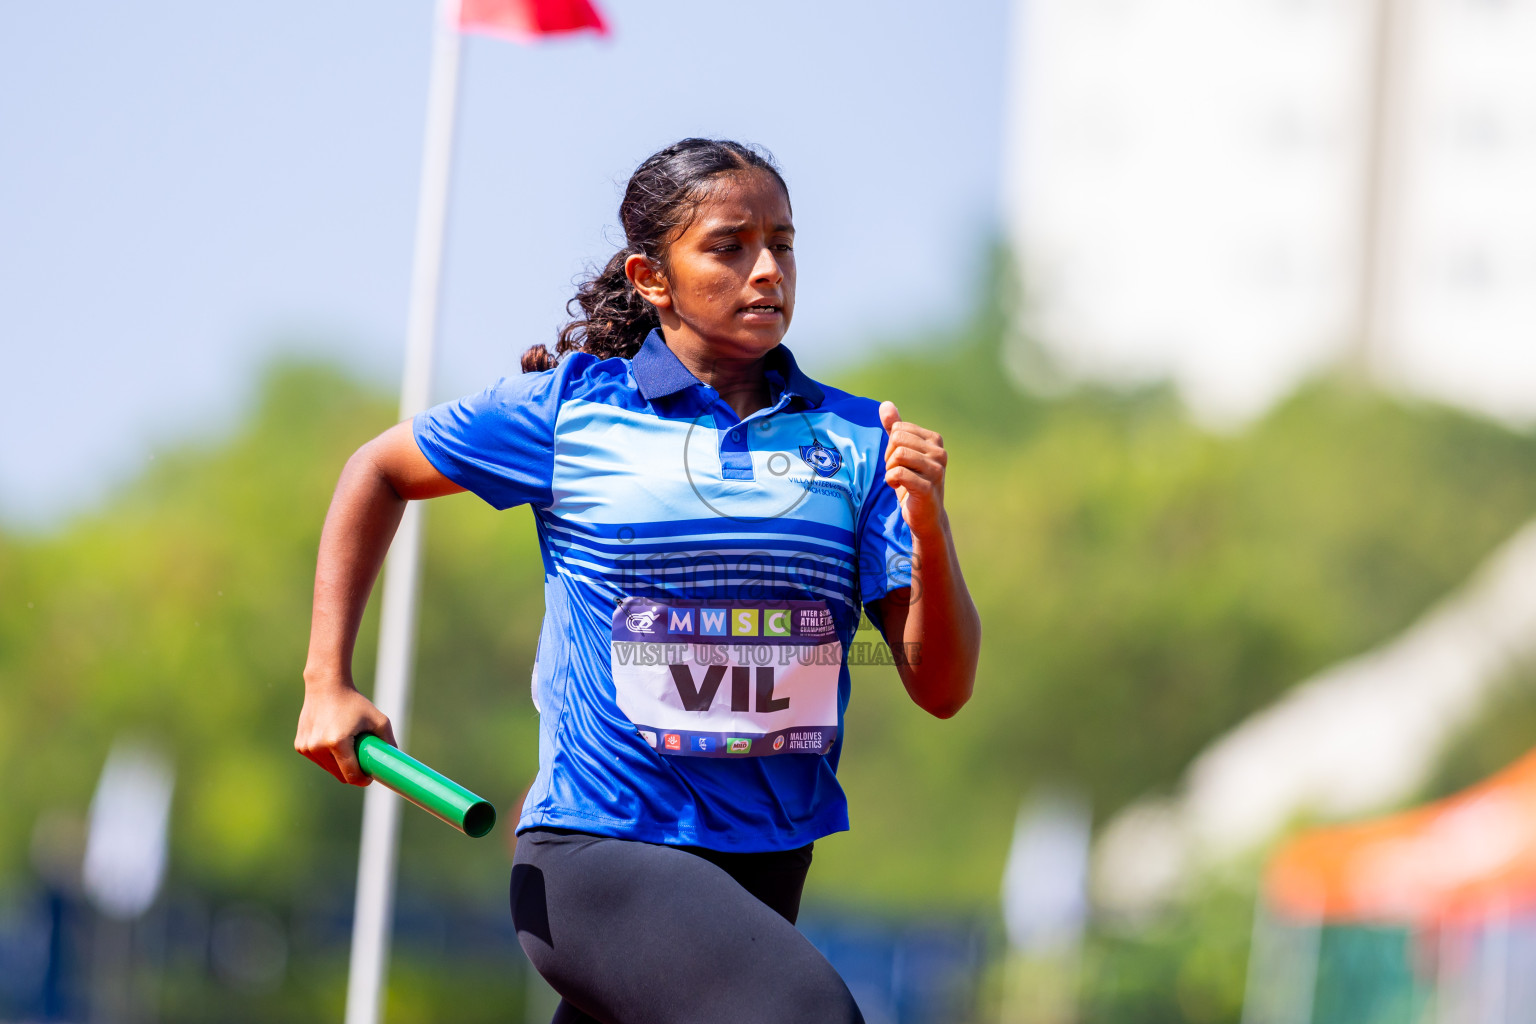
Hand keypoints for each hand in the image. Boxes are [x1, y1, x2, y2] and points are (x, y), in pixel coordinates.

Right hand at [294, 681, 395, 785]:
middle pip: (339, 775)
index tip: (370, 776)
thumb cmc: (354, 702)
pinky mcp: (300, 746)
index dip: (362, 780)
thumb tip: (396, 759)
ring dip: (340, 765)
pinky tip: (334, 741)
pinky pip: (319, 760)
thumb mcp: (378, 719)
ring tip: (348, 747)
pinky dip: (328, 757)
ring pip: (329, 769)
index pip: (351, 775)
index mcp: (337, 742)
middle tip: (363, 762)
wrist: (326, 687)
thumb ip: (389, 740)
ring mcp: (306, 747)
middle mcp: (318, 747)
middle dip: (352, 773)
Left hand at [879, 401, 948, 541]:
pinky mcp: (928, 487)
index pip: (898, 428)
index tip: (899, 461)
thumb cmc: (912, 481)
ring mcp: (936, 470)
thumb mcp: (902, 452)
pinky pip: (898, 473)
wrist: (924, 515)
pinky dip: (891, 480)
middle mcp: (939, 453)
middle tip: (897, 471)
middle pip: (897, 439)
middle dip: (889, 457)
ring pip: (898, 455)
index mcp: (934, 440)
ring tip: (898, 479)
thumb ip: (894, 428)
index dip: (891, 446)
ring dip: (890, 470)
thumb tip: (885, 404)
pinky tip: (899, 487)